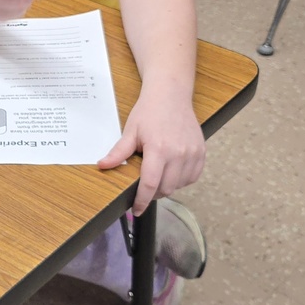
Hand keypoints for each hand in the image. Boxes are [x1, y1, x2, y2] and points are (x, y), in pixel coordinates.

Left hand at [98, 91, 205, 215]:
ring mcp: (193, 153)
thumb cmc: (149, 112)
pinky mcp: (201, 152)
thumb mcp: (130, 131)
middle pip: (165, 188)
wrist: (171, 95)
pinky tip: (171, 172)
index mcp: (159, 149)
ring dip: (167, 187)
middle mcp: (179, 154)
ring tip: (157, 176)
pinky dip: (181, 180)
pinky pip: (192, 177)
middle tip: (143, 189)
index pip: (150, 184)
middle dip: (152, 194)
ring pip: (179, 185)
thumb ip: (118, 152)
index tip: (136, 210)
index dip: (141, 200)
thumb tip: (102, 166)